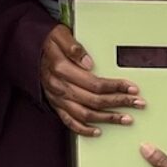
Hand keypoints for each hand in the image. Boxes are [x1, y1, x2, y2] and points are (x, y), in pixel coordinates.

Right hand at [40, 23, 140, 137]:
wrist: (28, 49)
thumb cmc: (46, 41)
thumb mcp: (59, 34)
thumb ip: (74, 47)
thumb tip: (89, 62)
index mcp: (62, 69)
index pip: (95, 83)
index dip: (116, 86)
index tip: (132, 87)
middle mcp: (60, 86)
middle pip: (95, 100)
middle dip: (119, 102)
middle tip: (138, 103)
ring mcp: (57, 98)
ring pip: (85, 114)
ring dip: (108, 118)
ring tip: (126, 118)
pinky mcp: (55, 104)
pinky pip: (69, 122)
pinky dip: (84, 130)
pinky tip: (98, 131)